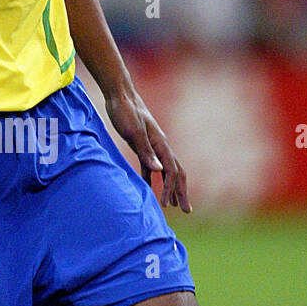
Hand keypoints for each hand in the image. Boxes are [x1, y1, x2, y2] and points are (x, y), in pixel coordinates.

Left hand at [105, 84, 189, 210]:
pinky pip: (151, 167)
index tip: (166, 205)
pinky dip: (152, 179)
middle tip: (186, 210)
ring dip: (170, 188)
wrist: (119, 95)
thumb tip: (160, 171)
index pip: (171, 171)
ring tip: (173, 204)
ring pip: (166, 171)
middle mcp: (160, 146)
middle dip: (181, 192)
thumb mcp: (134, 133)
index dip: (170, 189)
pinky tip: (149, 189)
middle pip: (176, 173)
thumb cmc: (125, 112)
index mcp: (160, 143)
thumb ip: (146, 152)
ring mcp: (152, 146)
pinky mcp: (142, 145)